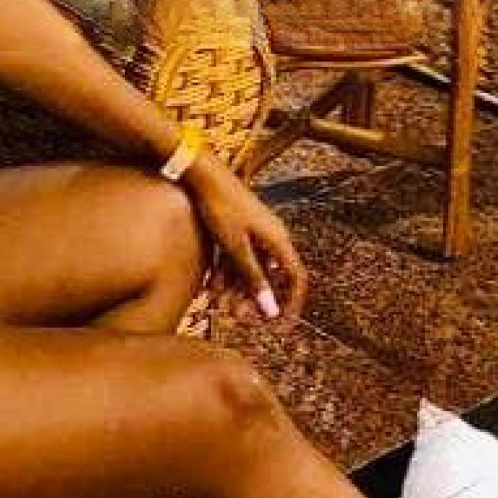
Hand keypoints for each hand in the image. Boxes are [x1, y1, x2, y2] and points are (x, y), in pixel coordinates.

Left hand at [183, 156, 309, 325]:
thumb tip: (270, 308)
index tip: (279, 324)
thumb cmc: (220, 205)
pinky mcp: (237, 229)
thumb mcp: (235, 247)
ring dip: (237, 289)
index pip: (296, 278)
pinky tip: (210, 287)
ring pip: (250, 269)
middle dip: (255, 300)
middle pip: (270, 277)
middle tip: (238, 318)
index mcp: (278, 240)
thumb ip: (253, 277)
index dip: (291, 303)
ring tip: (219, 305)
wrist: (201, 174)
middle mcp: (271, 237)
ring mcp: (254, 232)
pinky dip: (226, 273)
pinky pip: (237, 257)